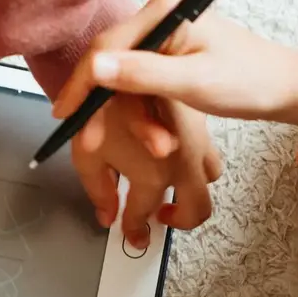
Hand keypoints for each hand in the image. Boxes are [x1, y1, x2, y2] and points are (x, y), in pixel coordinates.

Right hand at [54, 0, 297, 126]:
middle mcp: (158, 20)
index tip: (64, 112)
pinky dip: (143, 115)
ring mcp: (161, 40)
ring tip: (157, 145)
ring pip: (123, 82)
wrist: (282, 88)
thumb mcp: (192, 81)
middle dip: (105, 107)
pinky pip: (138, 88)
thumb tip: (95, 69)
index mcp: (163, 13)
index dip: (81, 83)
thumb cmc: (249, 80)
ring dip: (132, 118)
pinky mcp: (165, 59)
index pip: (106, 48)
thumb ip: (142, 75)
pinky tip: (156, 135)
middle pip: (110, 65)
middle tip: (91, 139)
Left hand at [69, 92, 221, 246]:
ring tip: (171, 192)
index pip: (142, 216)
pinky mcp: (202, 126)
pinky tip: (177, 158)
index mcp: (152, 176)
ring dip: (192, 192)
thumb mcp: (87, 154)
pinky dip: (197, 165)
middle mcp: (182, 164)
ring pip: (208, 181)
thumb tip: (107, 216)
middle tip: (157, 219)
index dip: (132, 229)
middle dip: (179, 221)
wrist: (123, 64)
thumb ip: (98, 190)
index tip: (128, 233)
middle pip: (196, 210)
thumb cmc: (101, 107)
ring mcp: (197, 145)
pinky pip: (210, 155)